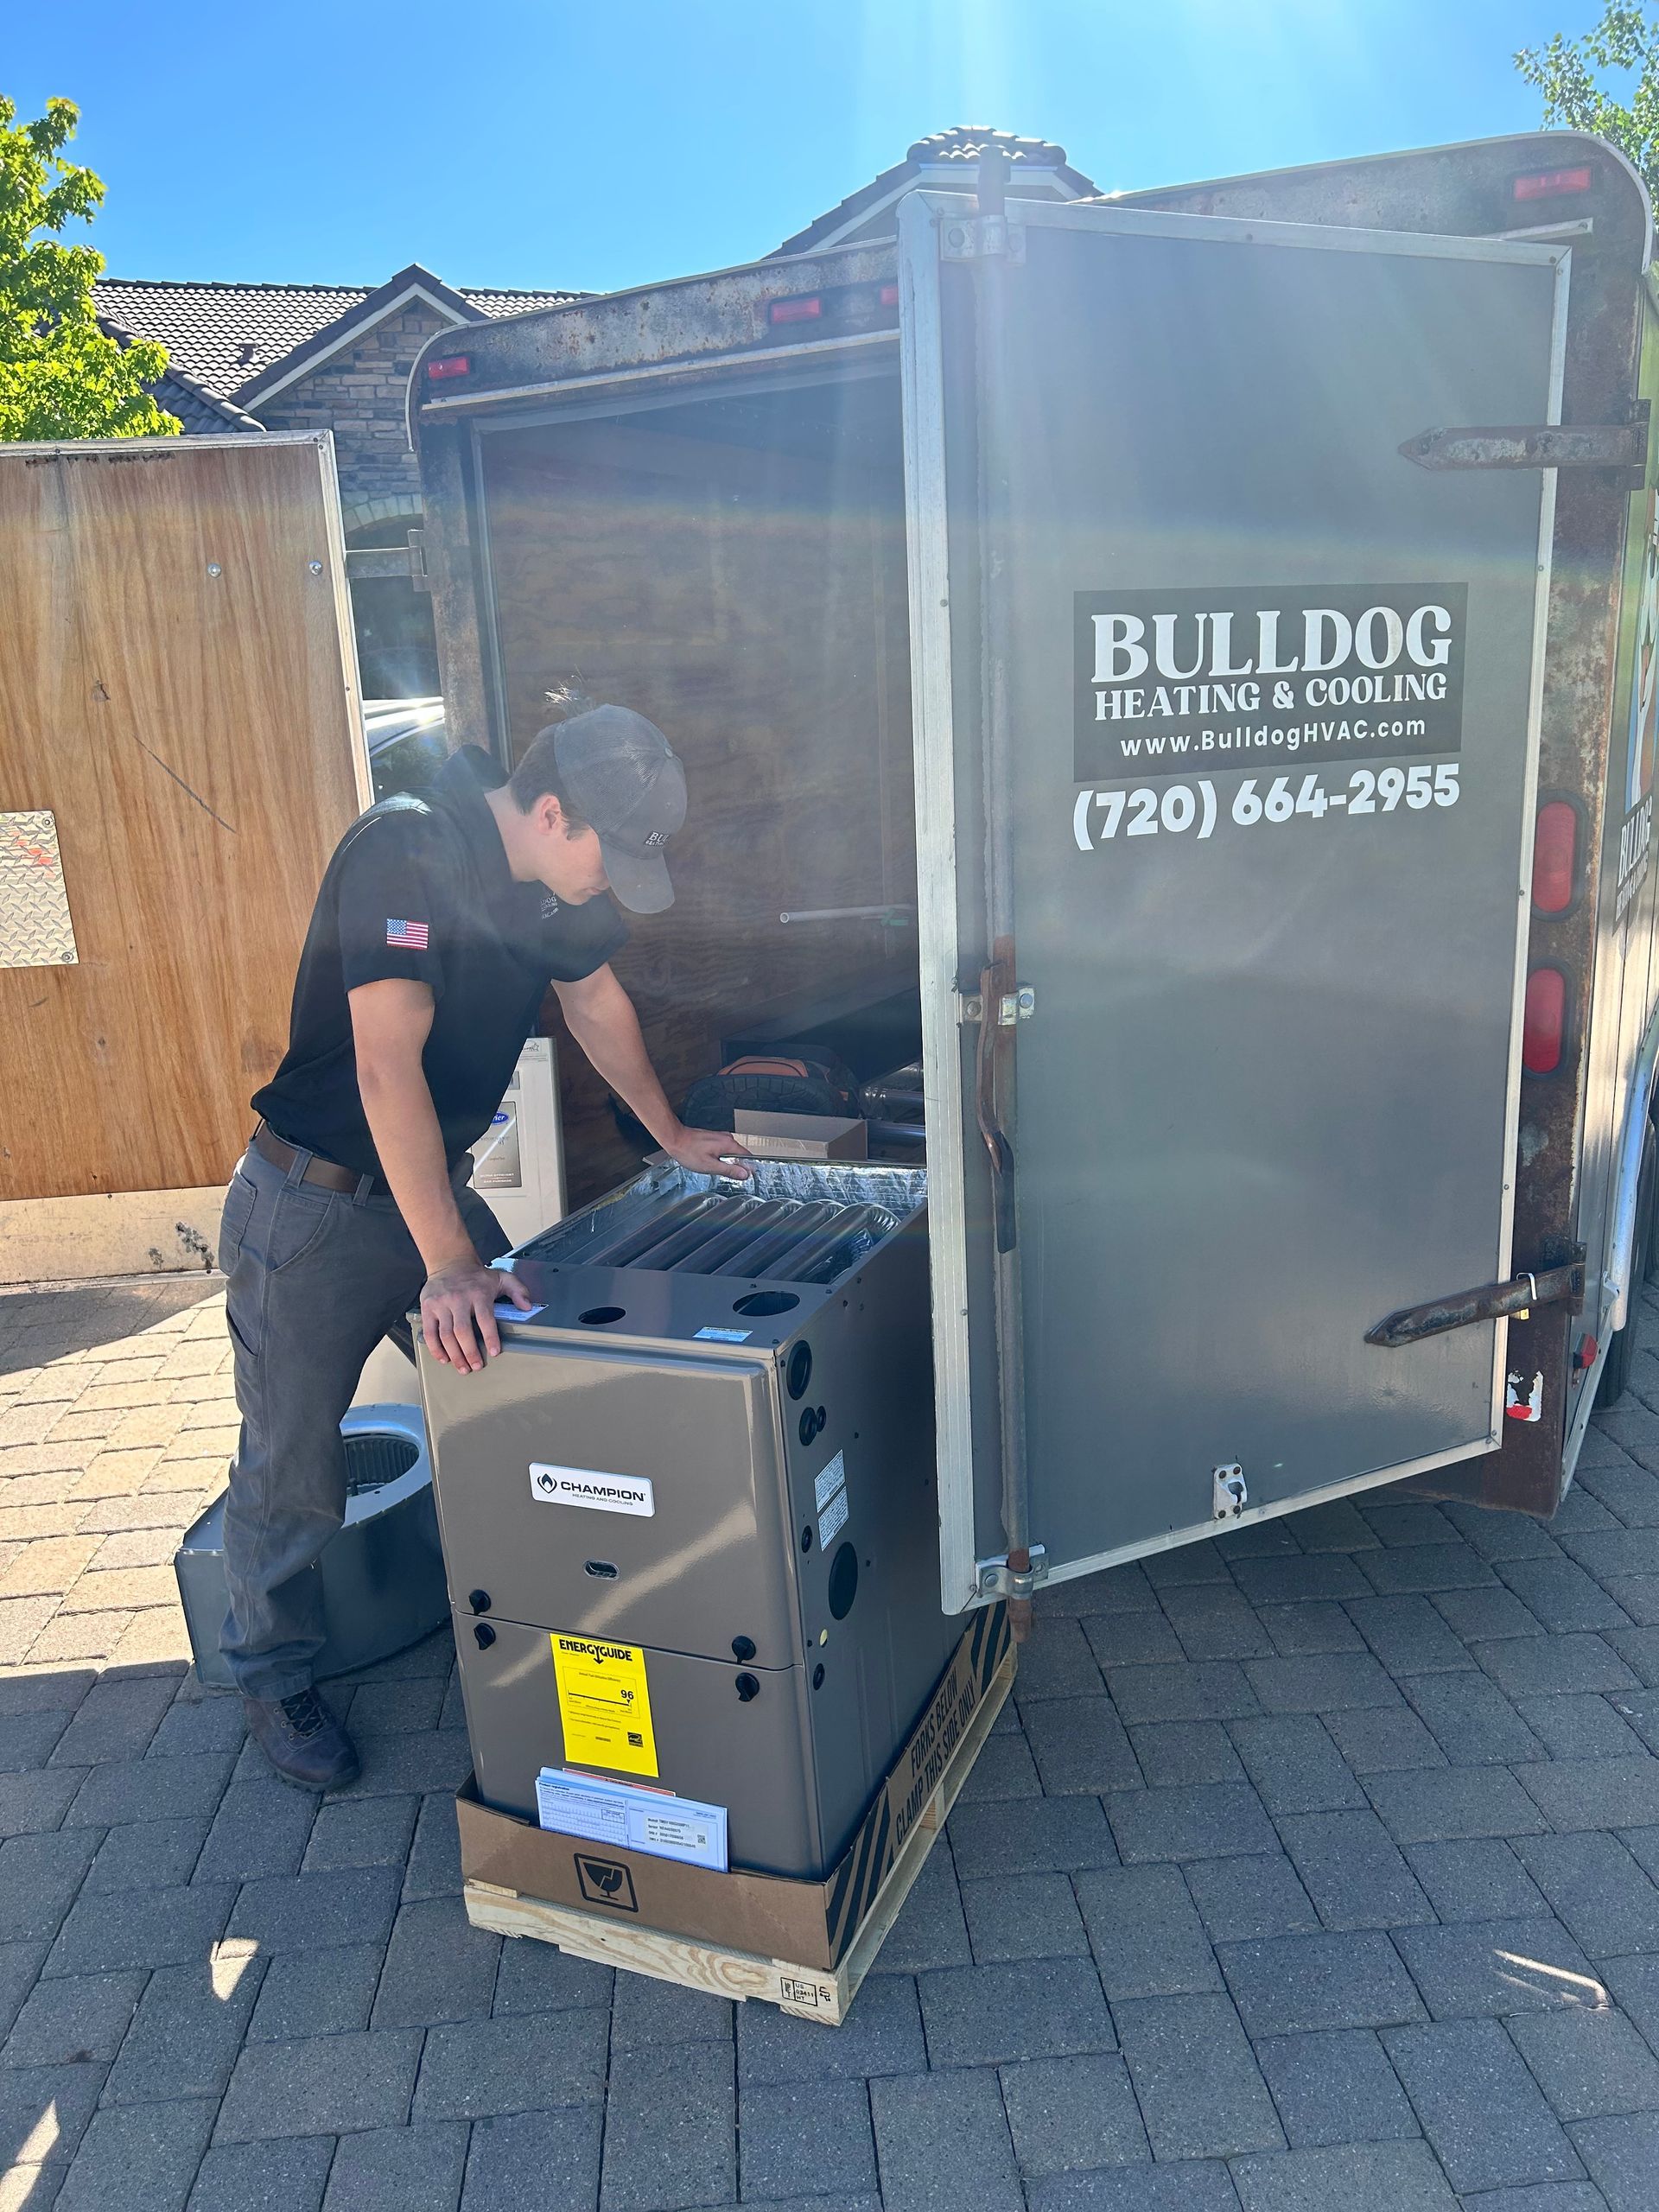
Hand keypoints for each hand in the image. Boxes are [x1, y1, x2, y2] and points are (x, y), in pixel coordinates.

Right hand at [421, 1257, 534, 1372]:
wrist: (450, 1261)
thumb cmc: (477, 1276)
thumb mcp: (502, 1277)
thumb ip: (518, 1291)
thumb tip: (527, 1306)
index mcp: (478, 1293)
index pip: (485, 1318)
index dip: (490, 1337)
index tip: (494, 1352)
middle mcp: (458, 1299)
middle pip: (462, 1331)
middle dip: (469, 1352)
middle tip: (476, 1366)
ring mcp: (441, 1304)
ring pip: (446, 1335)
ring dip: (454, 1355)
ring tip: (463, 1367)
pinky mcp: (428, 1308)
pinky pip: (429, 1332)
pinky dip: (435, 1348)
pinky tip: (443, 1358)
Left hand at [666, 1125, 753, 1180]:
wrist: (675, 1138)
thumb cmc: (688, 1151)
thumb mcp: (710, 1166)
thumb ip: (729, 1170)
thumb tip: (744, 1174)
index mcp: (729, 1144)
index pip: (748, 1157)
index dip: (747, 1168)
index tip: (743, 1176)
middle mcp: (727, 1138)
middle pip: (739, 1155)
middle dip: (735, 1165)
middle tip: (724, 1174)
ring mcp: (720, 1137)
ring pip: (730, 1153)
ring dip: (726, 1161)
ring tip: (714, 1167)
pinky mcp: (714, 1138)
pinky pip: (723, 1150)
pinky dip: (720, 1157)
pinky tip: (710, 1161)